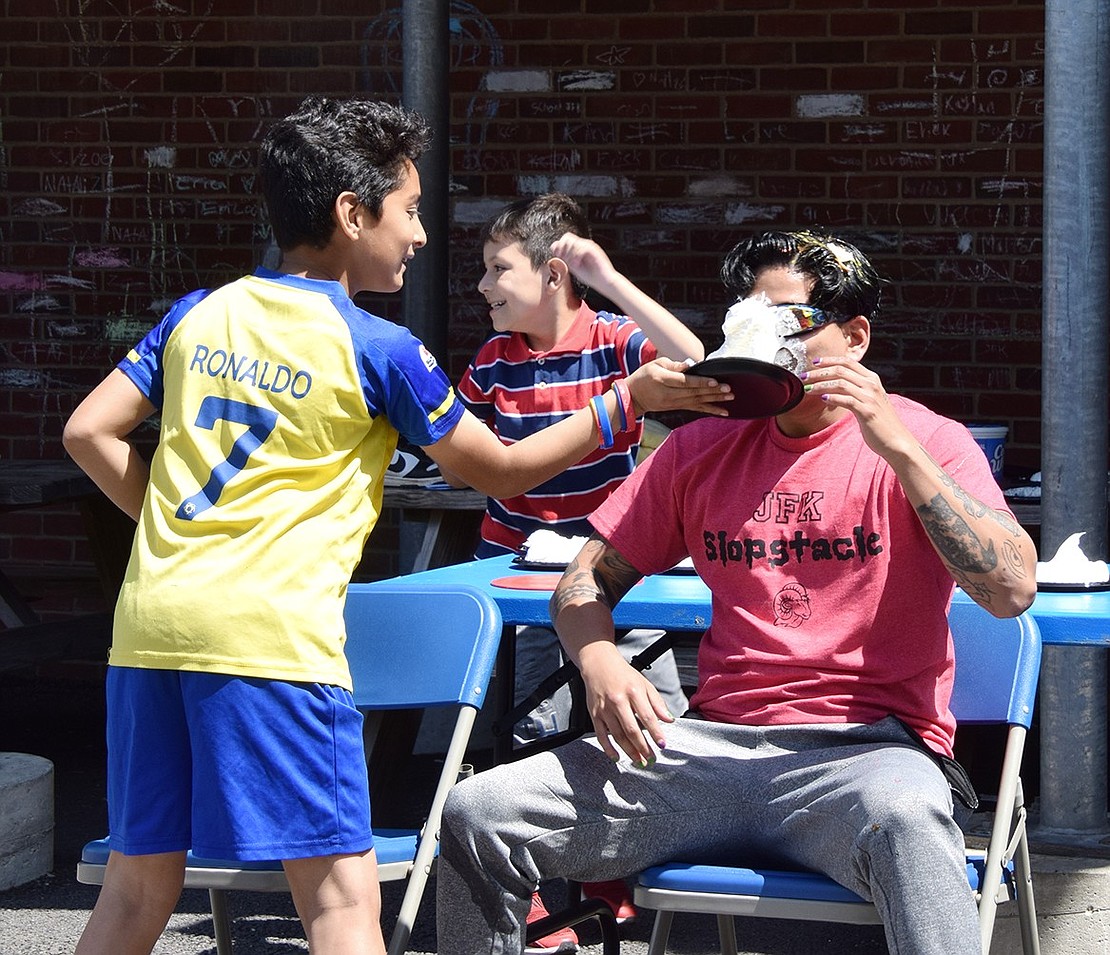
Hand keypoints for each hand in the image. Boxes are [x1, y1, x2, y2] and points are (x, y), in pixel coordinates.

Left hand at [550, 233, 616, 289]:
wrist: (603, 282)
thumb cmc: (591, 276)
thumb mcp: (573, 267)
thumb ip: (565, 259)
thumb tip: (555, 251)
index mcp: (578, 248)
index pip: (565, 239)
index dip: (558, 246)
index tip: (557, 256)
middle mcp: (583, 245)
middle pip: (567, 236)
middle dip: (562, 248)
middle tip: (564, 259)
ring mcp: (589, 246)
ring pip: (573, 242)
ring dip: (570, 254)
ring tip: (573, 264)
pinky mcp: (594, 250)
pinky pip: (582, 248)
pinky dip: (576, 256)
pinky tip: (577, 264)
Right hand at [578, 641, 673, 764]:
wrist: (598, 664)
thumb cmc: (623, 674)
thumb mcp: (644, 684)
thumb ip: (657, 703)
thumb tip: (669, 719)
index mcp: (633, 691)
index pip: (647, 717)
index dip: (655, 733)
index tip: (662, 744)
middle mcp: (618, 700)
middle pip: (632, 730)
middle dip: (643, 747)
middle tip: (651, 759)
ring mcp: (605, 709)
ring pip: (617, 735)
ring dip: (629, 751)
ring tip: (639, 761)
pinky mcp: (594, 714)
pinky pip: (601, 735)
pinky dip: (608, 748)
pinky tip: (617, 757)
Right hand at [626, 357, 732, 416]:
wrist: (633, 397)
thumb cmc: (644, 377)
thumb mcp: (655, 364)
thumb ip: (673, 365)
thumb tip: (690, 366)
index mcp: (663, 380)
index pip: (685, 382)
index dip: (700, 382)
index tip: (715, 381)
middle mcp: (669, 394)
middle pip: (694, 393)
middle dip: (713, 391)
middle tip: (728, 389)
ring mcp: (674, 403)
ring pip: (697, 402)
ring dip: (714, 400)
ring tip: (729, 398)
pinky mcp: (677, 407)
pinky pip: (696, 409)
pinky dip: (710, 410)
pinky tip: (722, 411)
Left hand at [799, 356, 916, 460]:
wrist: (896, 440)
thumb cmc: (879, 422)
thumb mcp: (869, 400)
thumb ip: (855, 390)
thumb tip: (832, 388)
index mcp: (872, 379)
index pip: (848, 362)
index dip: (830, 360)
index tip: (815, 362)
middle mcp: (872, 385)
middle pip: (841, 370)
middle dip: (819, 372)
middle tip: (803, 376)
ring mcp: (870, 397)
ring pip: (840, 383)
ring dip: (820, 385)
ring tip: (807, 389)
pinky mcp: (867, 411)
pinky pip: (846, 400)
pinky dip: (832, 397)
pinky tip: (822, 399)